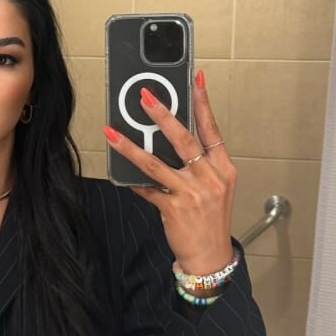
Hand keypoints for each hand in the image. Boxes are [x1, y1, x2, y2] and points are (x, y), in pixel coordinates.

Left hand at [104, 69, 235, 274]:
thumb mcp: (214, 187)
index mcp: (223, 168)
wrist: (210, 256)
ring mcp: (192, 192)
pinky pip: (147, 188)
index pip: (212, 128)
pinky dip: (134, 181)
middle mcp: (210, 177)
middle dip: (162, 114)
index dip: (204, 102)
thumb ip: (198, 164)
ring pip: (156, 162)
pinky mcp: (174, 208)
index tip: (197, 79)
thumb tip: (167, 138)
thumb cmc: (210, 219)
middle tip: (145, 96)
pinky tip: (121, 174)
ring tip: (112, 132)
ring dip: (131, 146)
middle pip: (183, 138)